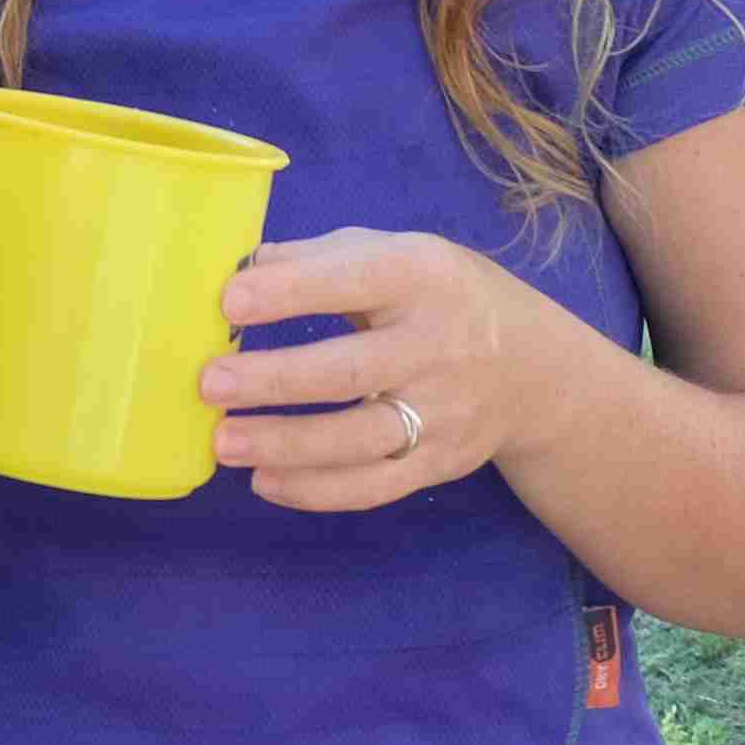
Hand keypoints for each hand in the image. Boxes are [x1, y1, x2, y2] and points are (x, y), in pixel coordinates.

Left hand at [205, 230, 553, 510]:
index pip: (353, 280)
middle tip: (210, 384)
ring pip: (359, 440)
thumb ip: (319, 259)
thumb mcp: (395, 254)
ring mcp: (442, 413)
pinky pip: (374, 486)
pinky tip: (264, 481)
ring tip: (224, 442)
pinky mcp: (440, 464)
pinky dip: (316, 490)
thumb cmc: (438, 296)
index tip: (230, 302)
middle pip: (351, 371)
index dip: (291, 292)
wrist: (533, 368)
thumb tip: (241, 268)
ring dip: (286, 445)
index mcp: (422, 277)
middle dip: (276, 380)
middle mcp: (437, 347)